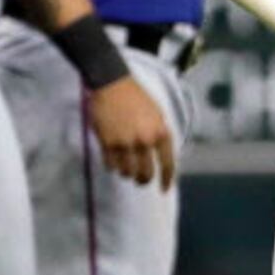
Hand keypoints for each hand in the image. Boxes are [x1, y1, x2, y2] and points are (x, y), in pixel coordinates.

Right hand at [88, 75, 175, 189]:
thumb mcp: (157, 114)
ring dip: (126, 173)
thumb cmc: (137, 97)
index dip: (166, 180)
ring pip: (127, 172)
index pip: (167, 164)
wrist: (112, 84)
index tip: (164, 190)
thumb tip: (161, 158)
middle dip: (143, 180)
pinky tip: (113, 159)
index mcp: (160, 132)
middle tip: (140, 180)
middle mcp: (145, 140)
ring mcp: (125, 143)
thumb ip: (160, 136)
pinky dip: (112, 166)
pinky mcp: (107, 143)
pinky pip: (111, 166)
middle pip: (146, 174)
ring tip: (124, 165)